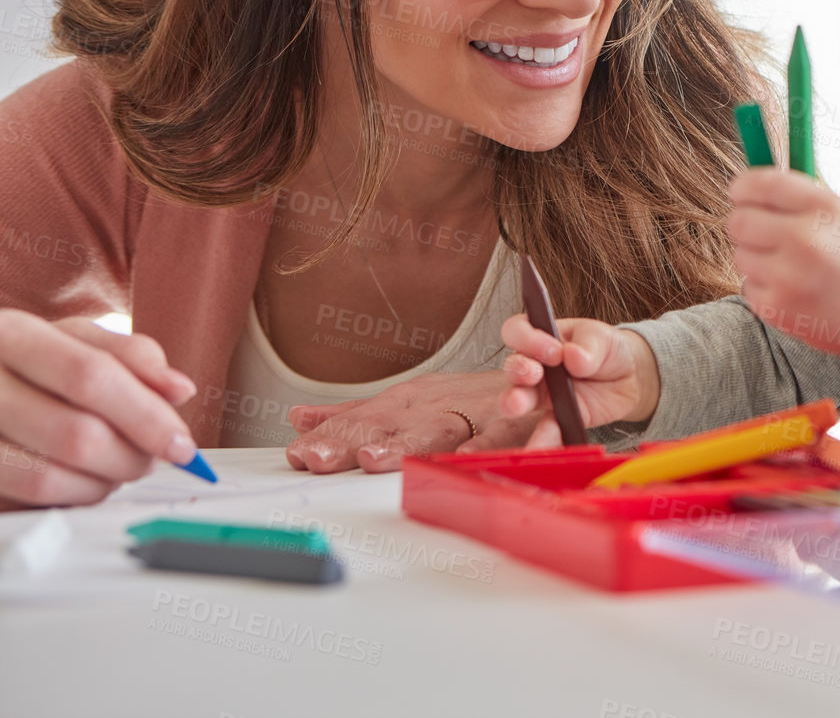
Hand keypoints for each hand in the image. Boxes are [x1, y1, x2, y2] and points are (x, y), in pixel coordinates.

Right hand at [0, 309, 198, 508]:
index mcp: (14, 334)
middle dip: (132, 457)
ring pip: (52, 477)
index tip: (183, 445)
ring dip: (106, 481)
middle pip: (77, 435)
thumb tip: (180, 390)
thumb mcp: (77, 339)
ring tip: (121, 466)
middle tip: (154, 458)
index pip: (91, 378)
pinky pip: (30, 500)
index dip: (146, 416)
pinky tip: (89, 480)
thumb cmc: (31, 360)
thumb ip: (132, 356)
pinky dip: (75, 497)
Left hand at [285, 370, 530, 472]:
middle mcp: (434, 405)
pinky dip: (482, 449)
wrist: (538, 379)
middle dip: (351, 440)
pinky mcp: (509, 427)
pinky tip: (461, 463)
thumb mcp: (407, 402)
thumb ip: (355, 413)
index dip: (328, 436)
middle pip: (388, 425)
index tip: (297, 453)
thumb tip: (298, 418)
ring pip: (435, 431)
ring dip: (405, 445)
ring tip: (373, 461)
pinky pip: (496, 439)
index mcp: (408, 401)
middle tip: (316, 457)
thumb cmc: (469, 399)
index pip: (360, 420)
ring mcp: (470, 415)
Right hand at [498, 315, 660, 445]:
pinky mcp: (555, 418)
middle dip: (518, 370)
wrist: (628, 378)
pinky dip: (541, 439)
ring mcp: (541, 394)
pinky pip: (544, 430)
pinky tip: (538, 447)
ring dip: (515, 402)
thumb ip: (588, 346)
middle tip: (534, 374)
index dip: (527, 339)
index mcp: (541, 337)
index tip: (553, 350)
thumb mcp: (602, 338)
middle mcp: (534, 365)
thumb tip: (574, 356)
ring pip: (518, 399)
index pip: (517, 331)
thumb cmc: (607, 349)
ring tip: (517, 405)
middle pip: (513, 366)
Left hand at [726, 168, 839, 398]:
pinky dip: (765, 287)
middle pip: (738, 220)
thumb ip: (808, 198)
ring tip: (790, 265)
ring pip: (740, 255)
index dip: (743, 186)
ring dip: (757, 257)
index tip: (740, 191)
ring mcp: (788, 277)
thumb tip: (761, 186)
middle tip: (763, 230)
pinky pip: (749, 287)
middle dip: (747, 222)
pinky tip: (795, 289)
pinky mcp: (779, 308)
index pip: (759, 183)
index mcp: (824, 207)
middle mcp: (804, 238)